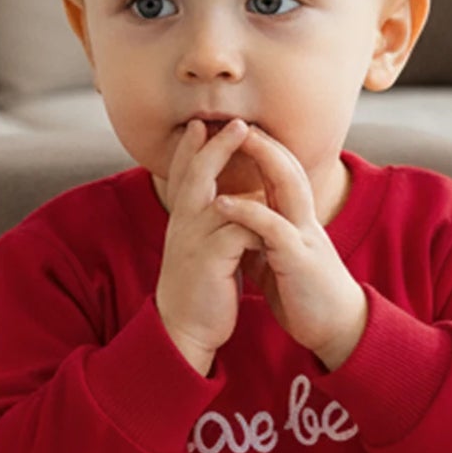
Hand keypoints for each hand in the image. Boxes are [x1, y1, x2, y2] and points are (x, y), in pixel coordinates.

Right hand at [155, 118, 264, 368]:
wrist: (185, 330)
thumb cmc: (200, 292)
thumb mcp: (201, 252)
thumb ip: (210, 228)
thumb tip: (227, 207)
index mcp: (182, 223)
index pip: (183, 177)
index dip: (190, 150)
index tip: (200, 125)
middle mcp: (182, 226)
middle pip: (196, 175)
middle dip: (215, 147)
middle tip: (235, 122)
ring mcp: (194, 241)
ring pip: (216, 196)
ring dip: (236, 171)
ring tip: (254, 151)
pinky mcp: (211, 259)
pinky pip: (237, 228)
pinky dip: (255, 217)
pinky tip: (269, 211)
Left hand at [214, 127, 368, 366]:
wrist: (336, 330)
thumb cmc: (306, 297)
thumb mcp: (280, 261)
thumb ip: (263, 240)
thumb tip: (240, 229)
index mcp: (298, 221)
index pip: (283, 174)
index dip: (263, 150)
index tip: (235, 132)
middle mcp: (305, 221)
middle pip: (289, 167)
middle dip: (265, 141)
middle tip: (235, 118)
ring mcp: (305, 238)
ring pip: (287, 186)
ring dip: (263, 159)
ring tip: (234, 138)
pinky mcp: (299, 261)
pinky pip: (272, 229)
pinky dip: (247, 213)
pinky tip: (222, 204)